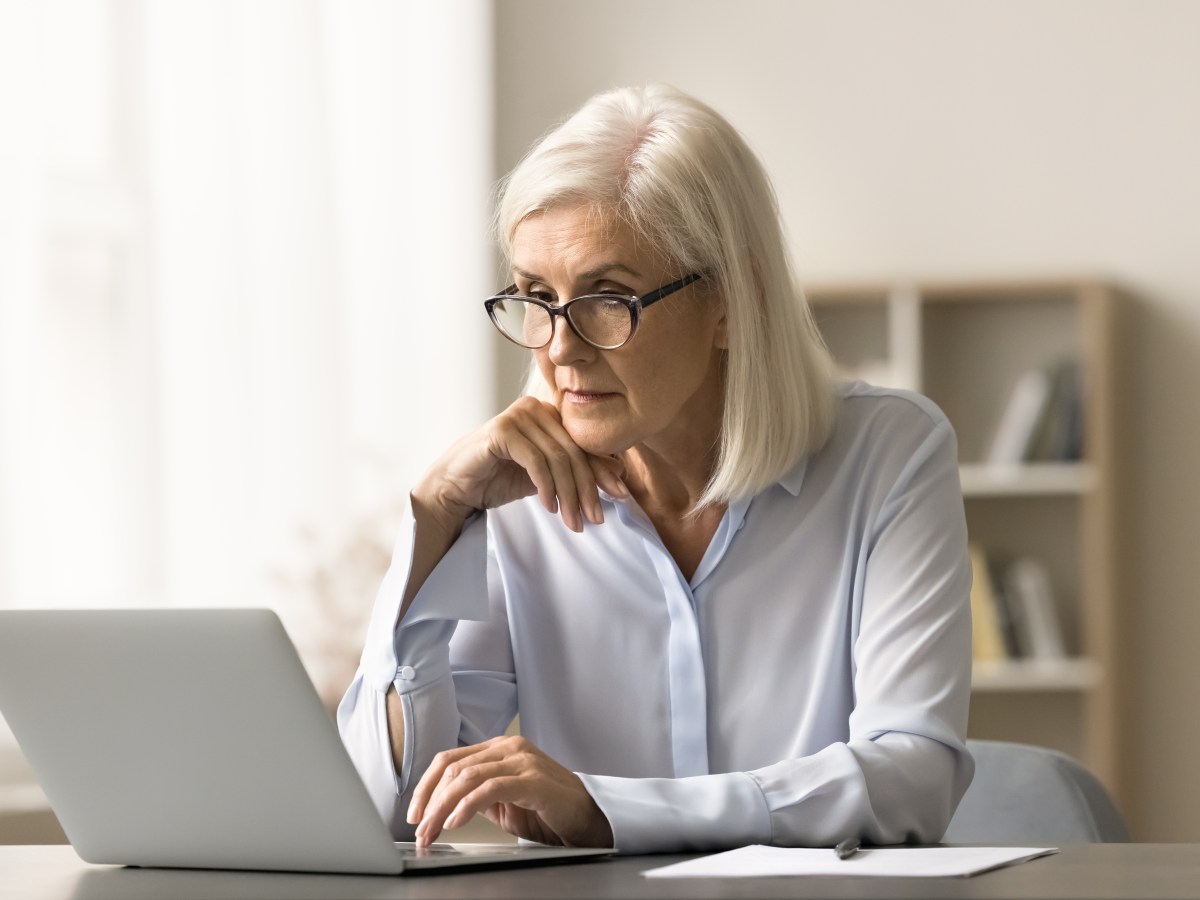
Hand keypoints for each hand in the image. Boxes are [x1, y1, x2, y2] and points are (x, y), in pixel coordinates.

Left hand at [406, 736, 613, 847]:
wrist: (588, 819)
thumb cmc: (547, 812)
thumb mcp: (502, 802)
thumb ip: (476, 794)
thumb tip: (441, 805)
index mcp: (499, 749)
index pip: (450, 759)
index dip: (426, 786)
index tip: (415, 813)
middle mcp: (509, 748)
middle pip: (454, 767)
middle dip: (430, 801)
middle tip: (419, 830)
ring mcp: (522, 760)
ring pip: (467, 777)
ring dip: (442, 807)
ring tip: (433, 831)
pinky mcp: (533, 780)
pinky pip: (490, 788)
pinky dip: (466, 806)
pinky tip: (456, 822)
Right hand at [415, 396, 627, 534]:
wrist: (456, 487)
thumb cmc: (499, 479)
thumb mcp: (546, 478)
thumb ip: (575, 472)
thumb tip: (620, 474)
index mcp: (548, 414)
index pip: (583, 444)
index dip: (603, 471)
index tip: (620, 498)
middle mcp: (535, 408)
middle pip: (574, 452)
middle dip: (587, 489)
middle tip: (594, 519)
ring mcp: (518, 415)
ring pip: (558, 458)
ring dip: (569, 495)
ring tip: (573, 521)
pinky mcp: (502, 430)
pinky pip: (536, 461)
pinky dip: (546, 487)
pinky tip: (549, 507)